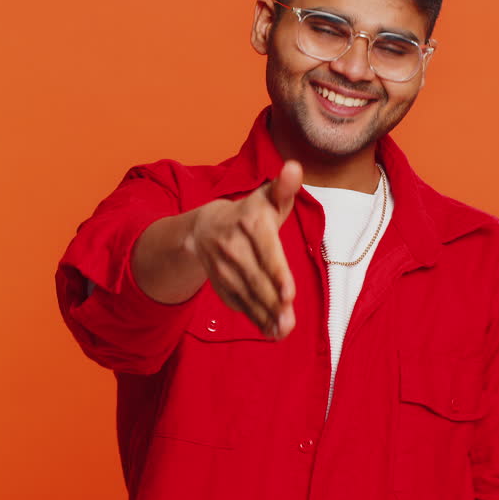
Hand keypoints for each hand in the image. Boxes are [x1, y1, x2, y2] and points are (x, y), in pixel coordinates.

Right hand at [184, 160, 301, 337]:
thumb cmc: (250, 213)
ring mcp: (224, 268)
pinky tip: (271, 332)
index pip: (266, 249)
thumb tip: (295, 167)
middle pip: (256, 278)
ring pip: (246, 295)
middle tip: (289, 321)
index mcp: (249, 222)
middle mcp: (233, 246)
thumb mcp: (266, 198)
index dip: (276, 272)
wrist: (203, 228)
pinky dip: (255, 319)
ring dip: (265, 315)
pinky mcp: (221, 284)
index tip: (289, 293)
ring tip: (283, 330)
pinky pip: (239, 304)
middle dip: (272, 302)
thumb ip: (284, 187)